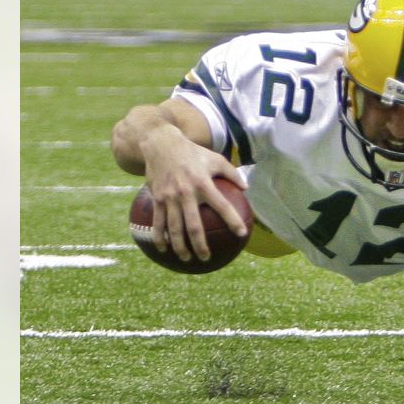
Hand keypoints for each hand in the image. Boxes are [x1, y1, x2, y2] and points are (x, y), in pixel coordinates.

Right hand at [142, 129, 247, 262]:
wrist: (161, 144)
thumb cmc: (193, 153)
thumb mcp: (215, 158)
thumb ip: (232, 173)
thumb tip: (246, 187)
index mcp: (203, 183)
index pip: (222, 205)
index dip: (233, 220)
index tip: (241, 234)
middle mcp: (186, 192)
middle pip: (194, 225)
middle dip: (200, 245)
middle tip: (206, 258)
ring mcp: (170, 197)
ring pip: (174, 228)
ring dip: (180, 246)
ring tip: (186, 259)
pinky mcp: (157, 198)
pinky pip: (158, 222)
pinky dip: (159, 237)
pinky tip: (163, 249)